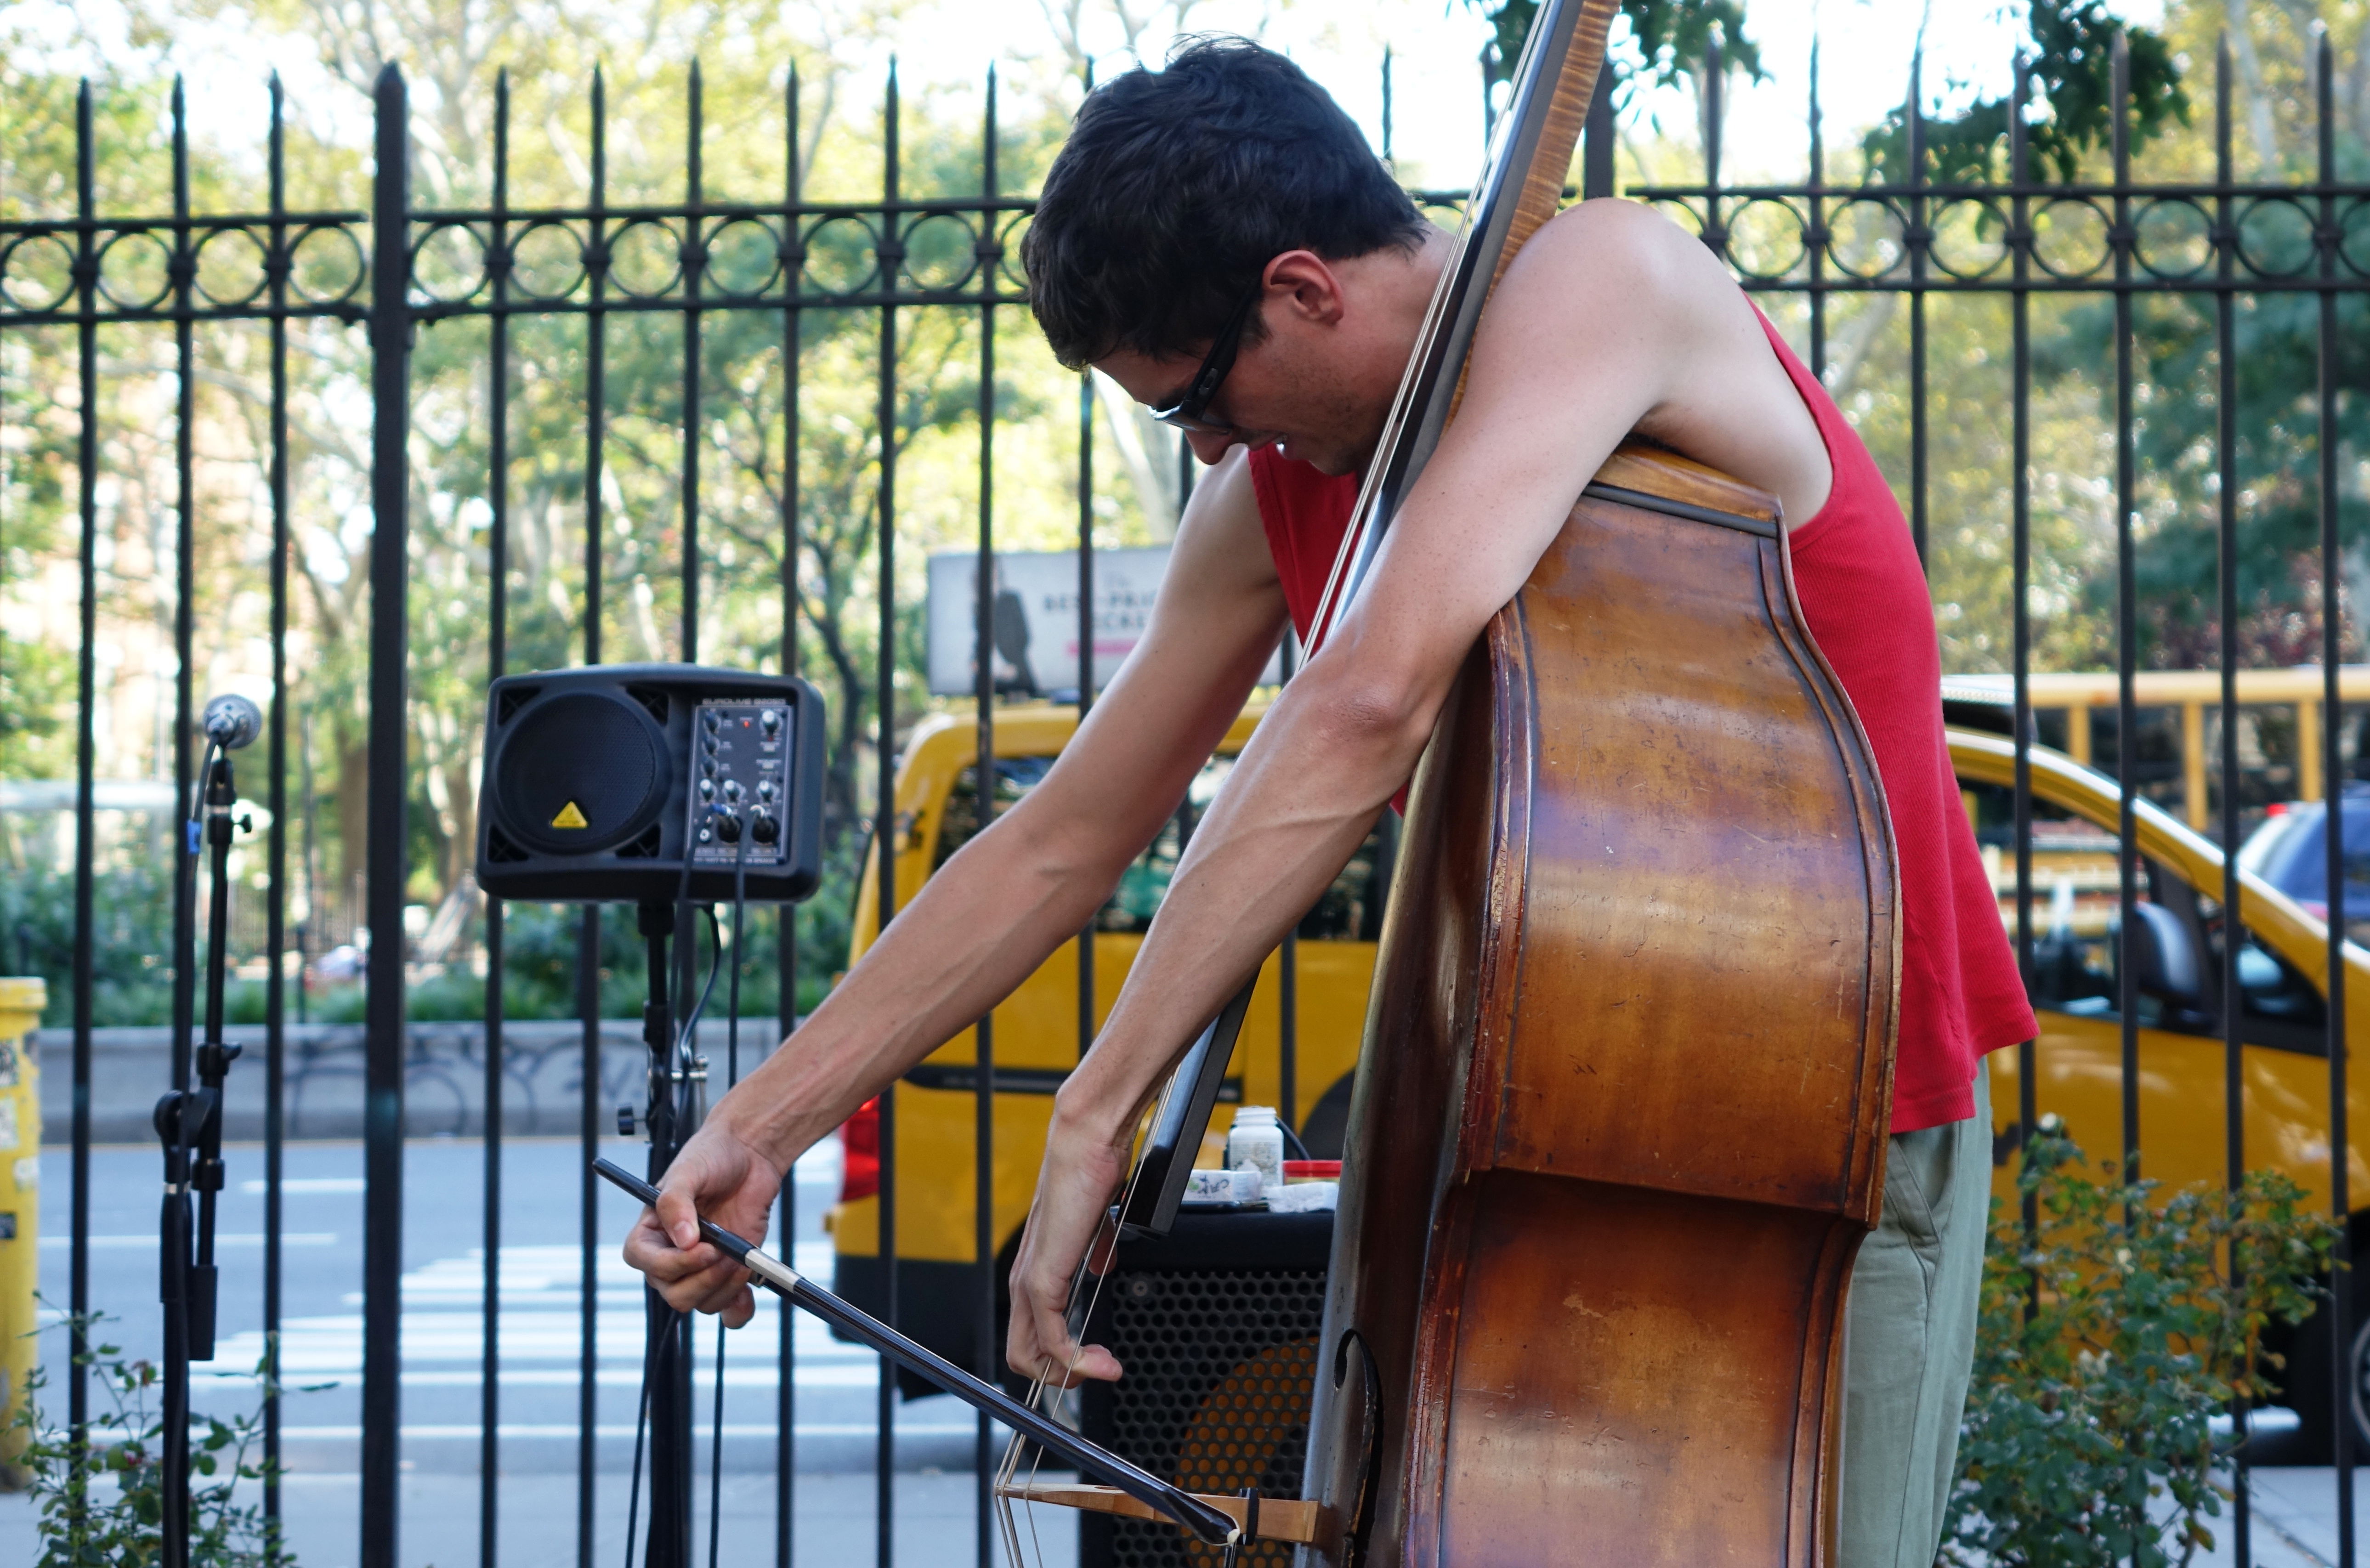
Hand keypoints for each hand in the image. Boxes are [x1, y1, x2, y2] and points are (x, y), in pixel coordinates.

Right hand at [622, 1119, 786, 1328]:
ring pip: (702, 1304)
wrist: (750, 1156)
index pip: (644, 1262)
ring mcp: (700, 1269)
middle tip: (729, 1254)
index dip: (671, 1263)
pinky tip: (748, 1294)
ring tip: (743, 1258)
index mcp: (650, 1233)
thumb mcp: (689, 1171)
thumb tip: (683, 1240)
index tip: (703, 1248)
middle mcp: (671, 1257)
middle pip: (674, 1293)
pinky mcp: (727, 1275)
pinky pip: (728, 1311)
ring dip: (725, 1288)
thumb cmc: (712, 1157)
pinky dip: (738, 1311)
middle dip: (704, 1279)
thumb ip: (676, 1201)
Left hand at [1005, 1112, 1133, 1386]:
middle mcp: (1025, 1281)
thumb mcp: (1096, 1225)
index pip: (1033, 1333)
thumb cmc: (1090, 1175)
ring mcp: (1030, 1282)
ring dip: (1070, 1374)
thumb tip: (1102, 1266)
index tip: (1098, 1359)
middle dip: (1061, 1377)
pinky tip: (1102, 1359)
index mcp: (1037, 1269)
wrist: (1086, 1146)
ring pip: (1030, 1355)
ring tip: (1104, 1370)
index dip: (1061, 1356)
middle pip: (1022, 1355)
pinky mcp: (1042, 1280)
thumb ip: (1095, 1251)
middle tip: (1099, 1372)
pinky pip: (1052, 1338)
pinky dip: (1077, 1360)